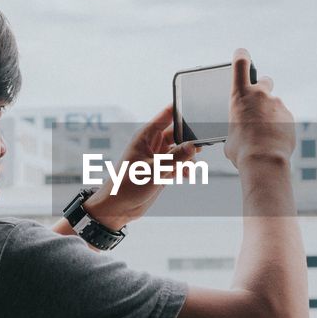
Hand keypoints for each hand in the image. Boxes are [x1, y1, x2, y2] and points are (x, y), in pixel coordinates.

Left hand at [84, 104, 200, 228]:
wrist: (117, 208)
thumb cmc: (126, 185)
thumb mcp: (154, 170)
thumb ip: (176, 158)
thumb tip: (193, 145)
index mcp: (147, 135)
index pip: (168, 114)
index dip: (183, 110)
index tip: (199, 112)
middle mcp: (153, 143)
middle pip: (178, 132)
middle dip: (190, 140)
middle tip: (199, 148)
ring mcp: (157, 156)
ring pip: (181, 149)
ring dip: (188, 158)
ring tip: (188, 168)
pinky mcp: (161, 169)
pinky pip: (178, 163)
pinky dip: (184, 168)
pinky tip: (184, 176)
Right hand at [224, 48, 294, 166]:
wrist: (264, 160)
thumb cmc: (241, 150)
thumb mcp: (229, 135)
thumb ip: (236, 125)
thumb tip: (239, 132)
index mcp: (240, 95)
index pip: (241, 63)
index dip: (242, 56)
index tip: (242, 54)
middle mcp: (260, 94)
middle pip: (264, 80)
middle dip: (262, 88)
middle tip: (258, 102)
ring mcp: (277, 104)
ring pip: (274, 103)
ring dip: (270, 113)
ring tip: (264, 134)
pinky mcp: (289, 116)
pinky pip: (283, 117)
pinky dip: (279, 125)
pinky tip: (274, 139)